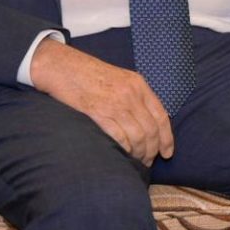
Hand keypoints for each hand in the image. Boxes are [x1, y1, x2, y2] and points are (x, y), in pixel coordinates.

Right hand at [28, 38, 173, 165]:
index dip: (167, 138)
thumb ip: (135, 96)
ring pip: (138, 136)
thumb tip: (147, 121)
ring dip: (139, 153)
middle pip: (151, 130)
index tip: (167, 153)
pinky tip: (123, 155)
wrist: (62, 67)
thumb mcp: (120, 79)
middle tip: (148, 162)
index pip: (161, 116)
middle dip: (152, 150)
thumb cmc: (89, 74)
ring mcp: (115, 104)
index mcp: (139, 85)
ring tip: (136, 162)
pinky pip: (119, 137)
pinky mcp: (98, 113)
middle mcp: (131, 95)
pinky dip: (124, 150)